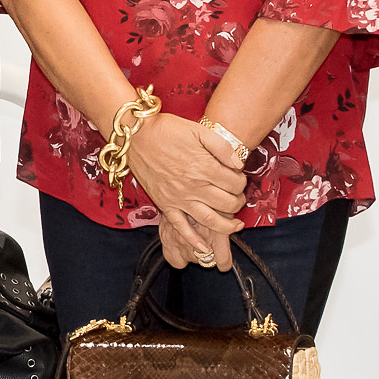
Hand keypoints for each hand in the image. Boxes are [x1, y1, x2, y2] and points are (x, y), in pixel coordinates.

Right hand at [126, 115, 245, 270]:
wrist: (137, 137)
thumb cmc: (168, 131)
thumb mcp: (199, 131)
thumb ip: (222, 148)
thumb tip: (239, 165)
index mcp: (204, 167)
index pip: (235, 183)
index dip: (241, 181)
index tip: (238, 177)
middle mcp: (194, 186)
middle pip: (227, 203)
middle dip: (238, 202)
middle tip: (238, 197)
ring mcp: (179, 198)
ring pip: (209, 220)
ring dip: (226, 226)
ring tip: (235, 226)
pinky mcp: (166, 204)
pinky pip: (181, 227)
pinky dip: (193, 241)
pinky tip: (204, 248)